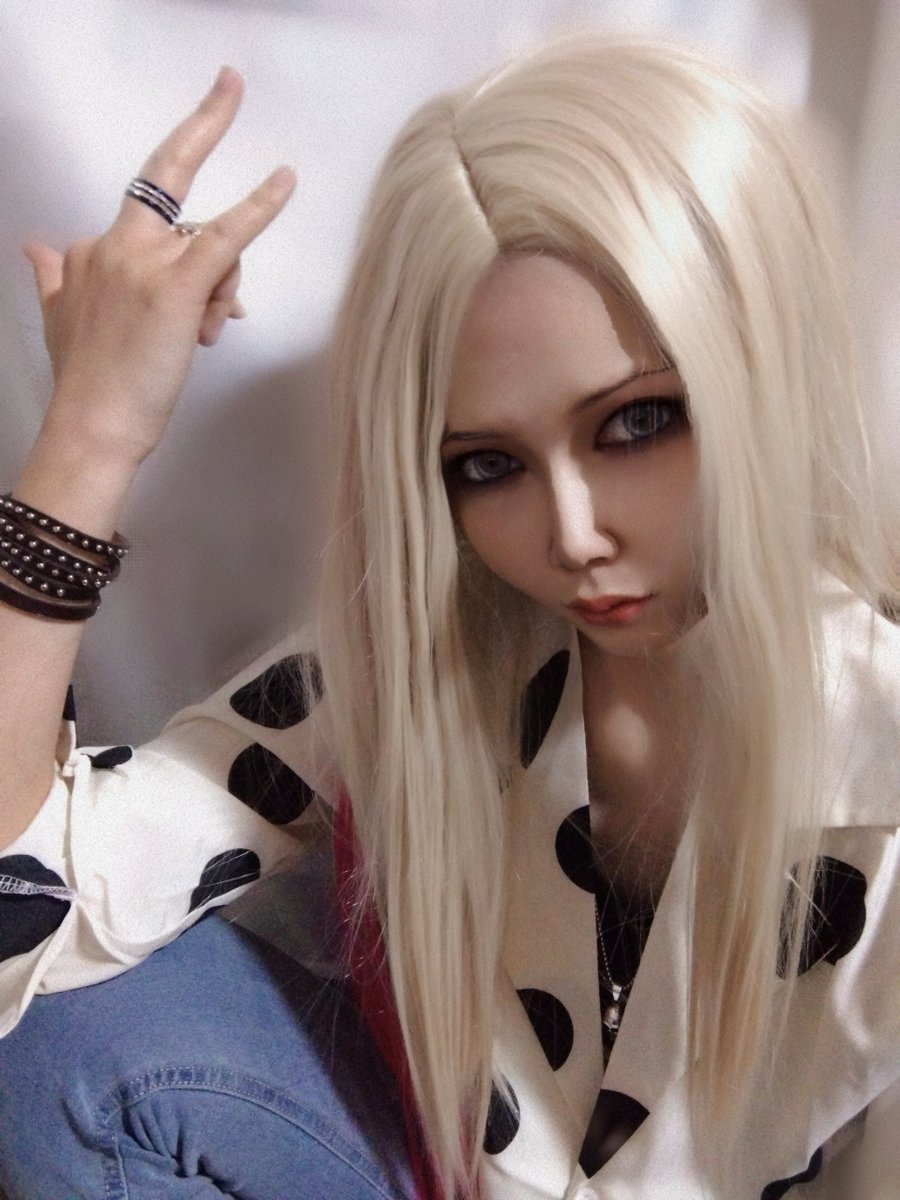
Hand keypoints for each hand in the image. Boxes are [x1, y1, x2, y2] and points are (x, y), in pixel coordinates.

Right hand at [25, 67, 295, 467]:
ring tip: (198, 338)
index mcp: (90, 250)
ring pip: (210, 244)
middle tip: (230, 81)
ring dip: (221, 292)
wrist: (93, 426)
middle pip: (176, 201)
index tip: (202, 126)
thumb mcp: (59, 318)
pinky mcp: (176, 287)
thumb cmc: (88, 383)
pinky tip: (284, 180)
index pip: (150, 221)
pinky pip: (225, 237)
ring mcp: (143, 263)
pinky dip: (258, 208)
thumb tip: (33, 248)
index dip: (180, 206)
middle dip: (202, 127)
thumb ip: (51, 277)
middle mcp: (112, 245)